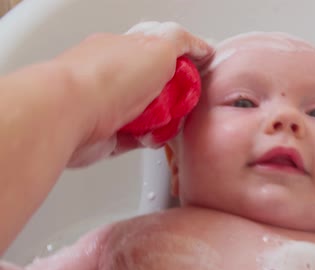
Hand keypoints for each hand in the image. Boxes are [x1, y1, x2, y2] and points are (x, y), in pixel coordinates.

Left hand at [62, 21, 213, 166]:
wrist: (70, 115)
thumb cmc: (106, 78)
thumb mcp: (160, 45)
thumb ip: (182, 42)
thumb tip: (200, 46)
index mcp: (123, 47)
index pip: (158, 48)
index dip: (181, 59)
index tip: (198, 69)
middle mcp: (113, 75)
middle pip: (156, 84)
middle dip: (175, 94)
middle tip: (186, 98)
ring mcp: (108, 105)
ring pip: (149, 113)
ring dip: (165, 119)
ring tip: (171, 119)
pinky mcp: (106, 134)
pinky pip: (138, 137)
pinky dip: (150, 138)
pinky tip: (155, 136)